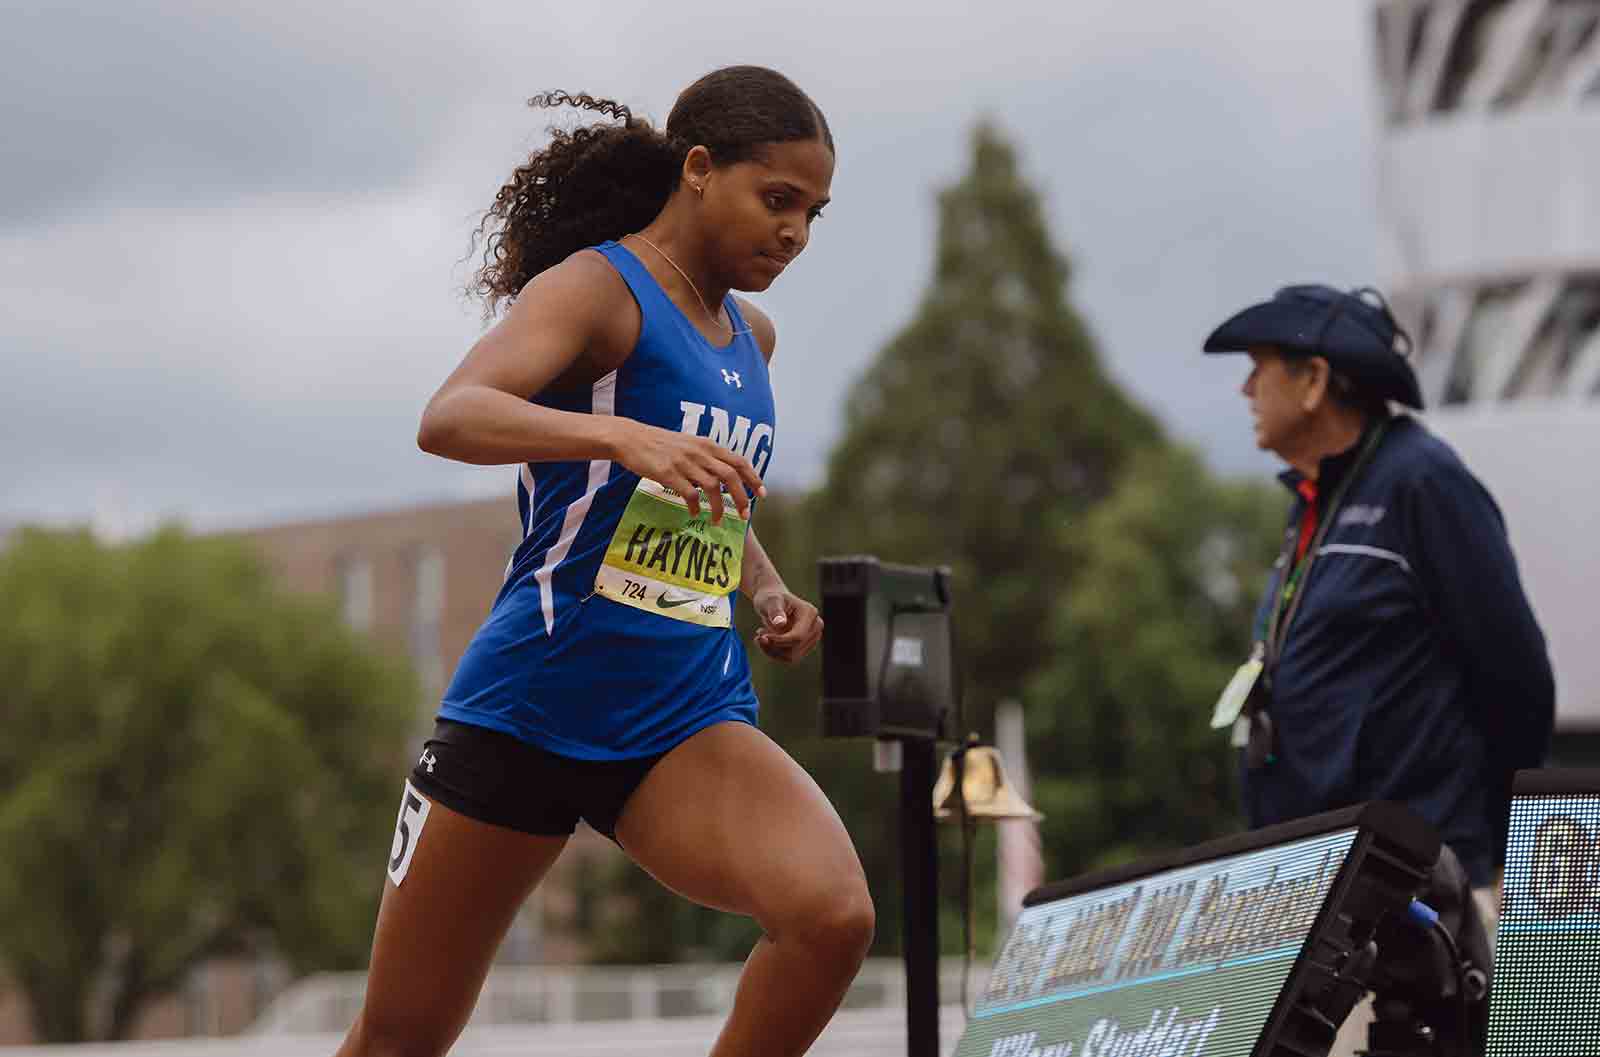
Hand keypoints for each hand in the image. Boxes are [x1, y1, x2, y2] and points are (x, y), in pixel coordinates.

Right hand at [612, 420, 765, 522]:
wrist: (630, 438)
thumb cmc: (659, 444)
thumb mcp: (688, 444)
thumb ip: (706, 456)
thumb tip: (724, 475)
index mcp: (707, 445)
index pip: (738, 461)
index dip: (753, 478)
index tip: (762, 494)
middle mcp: (699, 452)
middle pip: (730, 476)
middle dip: (741, 498)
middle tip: (745, 515)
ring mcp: (684, 462)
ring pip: (713, 487)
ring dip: (719, 507)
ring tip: (717, 521)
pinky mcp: (668, 473)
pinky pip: (689, 494)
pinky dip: (695, 506)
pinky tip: (694, 513)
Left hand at [752, 588, 822, 663]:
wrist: (773, 603)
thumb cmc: (771, 599)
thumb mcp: (769, 601)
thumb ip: (775, 611)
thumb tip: (780, 623)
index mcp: (809, 613)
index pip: (798, 636)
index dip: (779, 640)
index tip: (760, 636)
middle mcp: (816, 626)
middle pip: (795, 649)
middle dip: (774, 646)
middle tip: (759, 635)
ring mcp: (813, 638)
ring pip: (792, 657)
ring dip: (773, 650)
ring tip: (761, 636)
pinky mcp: (806, 647)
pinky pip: (790, 658)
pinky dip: (775, 653)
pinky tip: (766, 641)